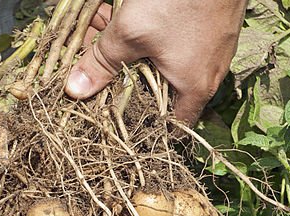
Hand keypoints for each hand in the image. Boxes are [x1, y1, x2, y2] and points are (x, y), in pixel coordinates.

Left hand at [64, 0, 246, 122]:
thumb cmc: (179, 1)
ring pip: (166, 62)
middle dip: (127, 82)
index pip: (171, 127)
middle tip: (99, 71)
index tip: (117, 122)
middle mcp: (210, 74)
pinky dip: (150, 35)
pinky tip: (127, 18)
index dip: (144, 128)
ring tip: (105, 36)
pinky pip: (178, 42)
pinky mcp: (213, 27)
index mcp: (195, 88)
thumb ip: (102, 63)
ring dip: (134, 53)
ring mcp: (215, 49)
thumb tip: (75, 90)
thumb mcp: (130, 33)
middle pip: (163, 92)